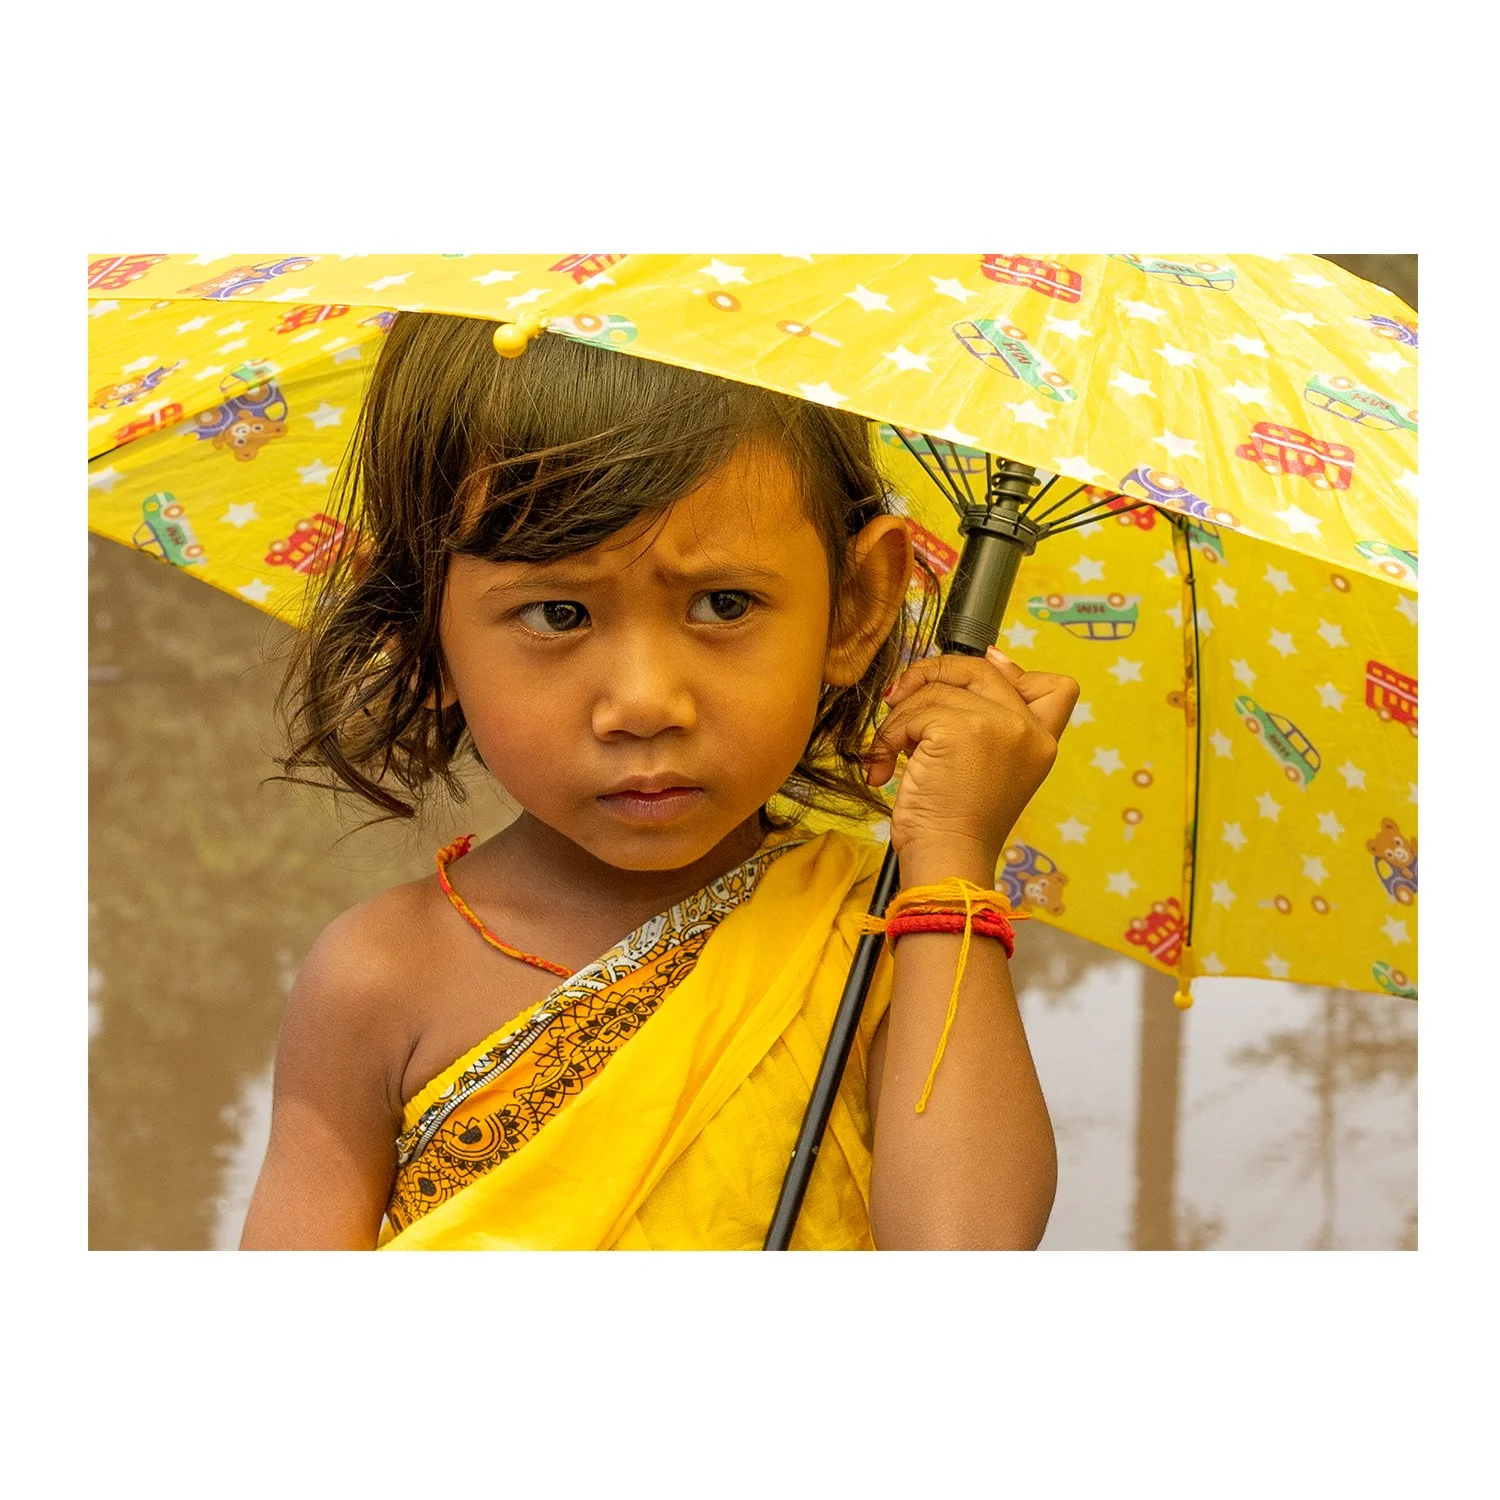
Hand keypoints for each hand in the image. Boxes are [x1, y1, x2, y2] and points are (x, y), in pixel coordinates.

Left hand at [863, 646, 1079, 871]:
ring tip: (893, 752)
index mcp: (1042, 741)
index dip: (1013, 670)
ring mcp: (998, 725)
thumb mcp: (993, 766)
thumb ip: (995, 719)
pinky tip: (885, 766)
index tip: (979, 675)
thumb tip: (991, 656)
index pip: (1056, 685)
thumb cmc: (958, 822)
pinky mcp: (961, 729)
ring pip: (938, 689)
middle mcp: (1027, 729)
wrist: (948, 859)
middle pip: (982, 669)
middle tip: (903, 700)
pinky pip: (914, 710)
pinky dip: (889, 735)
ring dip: (902, 718)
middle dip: (935, 676)